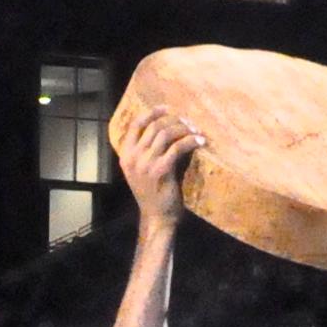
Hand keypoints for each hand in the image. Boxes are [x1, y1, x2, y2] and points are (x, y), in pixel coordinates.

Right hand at [115, 105, 200, 230]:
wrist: (157, 217)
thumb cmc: (153, 193)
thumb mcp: (143, 170)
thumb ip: (148, 150)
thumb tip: (167, 126)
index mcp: (126, 154)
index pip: (136, 124)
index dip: (153, 112)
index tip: (168, 108)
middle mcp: (133, 157)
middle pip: (154, 126)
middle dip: (174, 120)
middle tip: (189, 122)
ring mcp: (145, 164)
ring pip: (166, 133)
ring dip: (184, 129)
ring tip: (197, 131)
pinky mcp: (161, 170)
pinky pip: (178, 147)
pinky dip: (191, 141)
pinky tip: (200, 142)